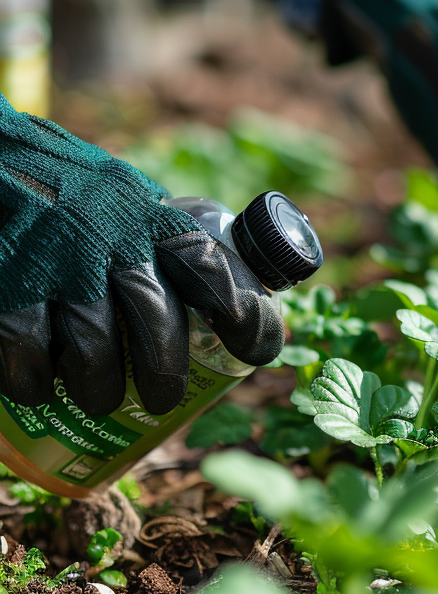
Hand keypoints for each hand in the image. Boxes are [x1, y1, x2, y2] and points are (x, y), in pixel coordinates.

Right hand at [0, 95, 284, 415]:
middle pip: (155, 320)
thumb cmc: (79, 192)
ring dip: (101, 388)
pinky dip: (36, 381)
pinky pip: (28, 350)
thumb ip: (173, 245)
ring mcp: (58, 259)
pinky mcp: (7, 280)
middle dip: (164, 372)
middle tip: (164, 400)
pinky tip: (39, 390)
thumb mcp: (138, 202)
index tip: (256, 353)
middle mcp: (113, 236)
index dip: (244, 318)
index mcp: (155, 218)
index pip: (215, 270)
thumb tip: (232, 304)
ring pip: (94, 347)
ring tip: (101, 401)